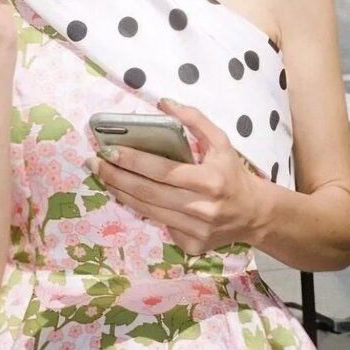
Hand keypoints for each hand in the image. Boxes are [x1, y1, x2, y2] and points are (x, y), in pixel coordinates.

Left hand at [93, 99, 261, 254]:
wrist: (255, 215)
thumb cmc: (233, 173)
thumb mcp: (221, 141)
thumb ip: (194, 119)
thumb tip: (163, 102)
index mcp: (209, 181)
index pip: (162, 171)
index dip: (133, 161)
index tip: (109, 150)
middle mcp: (201, 209)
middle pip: (148, 193)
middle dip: (116, 177)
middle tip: (95, 163)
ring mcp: (195, 231)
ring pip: (148, 211)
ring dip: (121, 193)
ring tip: (103, 176)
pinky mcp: (191, 246)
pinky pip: (160, 224)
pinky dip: (141, 209)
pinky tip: (127, 194)